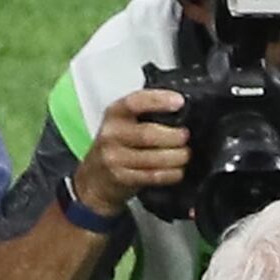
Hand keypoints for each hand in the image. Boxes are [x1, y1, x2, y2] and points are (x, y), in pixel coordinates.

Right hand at [71, 87, 192, 216]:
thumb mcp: (123, 123)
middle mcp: (112, 134)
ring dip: (175, 157)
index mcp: (114, 114)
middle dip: (173, 136)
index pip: (135, 102)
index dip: (158, 100)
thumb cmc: (116, 146)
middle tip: (185, 137)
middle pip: (147, 134)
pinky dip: (170, 174)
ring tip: (185, 155)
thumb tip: (181, 111)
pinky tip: (177, 171)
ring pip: (152, 158)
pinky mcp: (122, 178)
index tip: (179, 101)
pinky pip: (151, 176)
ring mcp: (115, 158)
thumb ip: (145, 115)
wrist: (94, 179)